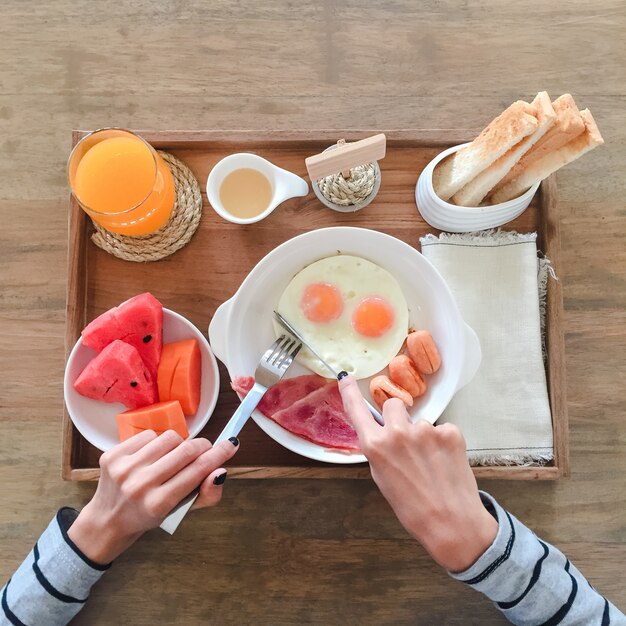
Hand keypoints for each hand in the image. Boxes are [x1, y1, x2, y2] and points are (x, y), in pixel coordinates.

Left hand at [68, 430, 238, 563]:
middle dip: (202, 447)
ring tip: (173, 458)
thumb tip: (221, 471)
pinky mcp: (112, 455)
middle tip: (204, 451)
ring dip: (178, 445)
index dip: (219, 454)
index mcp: (159, 503)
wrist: (107, 520)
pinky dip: (156, 443)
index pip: (199, 470)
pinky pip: (148, 435)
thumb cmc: (150, 515)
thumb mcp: (181, 512)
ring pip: (169, 437)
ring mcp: (124, 468)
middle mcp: (140, 484)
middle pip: (187, 449)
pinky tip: (152, 456)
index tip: (232, 443)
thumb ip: (206, 495)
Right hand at [339, 375, 496, 571]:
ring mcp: (426, 430)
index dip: (349, 392)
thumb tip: (383, 432)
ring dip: (424, 436)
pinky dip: (444, 442)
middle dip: (398, 418)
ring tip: (431, 463)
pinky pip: (443, 429)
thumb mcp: (383, 478)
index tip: (346, 378)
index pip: (357, 411)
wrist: (451, 523)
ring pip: (420, 421)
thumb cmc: (413, 508)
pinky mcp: (450, 432)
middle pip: (393, 405)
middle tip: (407, 441)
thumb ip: (380, 450)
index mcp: (375, 447)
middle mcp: (398, 433)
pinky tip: (446, 462)